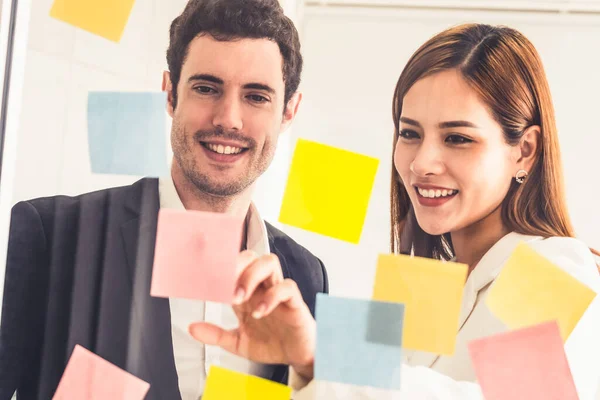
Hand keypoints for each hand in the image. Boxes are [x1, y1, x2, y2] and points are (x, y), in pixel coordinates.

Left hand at [189, 250, 315, 378]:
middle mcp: (263, 288)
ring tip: (240, 297)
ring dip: (252, 275)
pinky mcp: (295, 303)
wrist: (297, 357)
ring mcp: (279, 293)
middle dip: (236, 265)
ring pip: (270, 262)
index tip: (205, 279)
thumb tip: (192, 328)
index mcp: (248, 293)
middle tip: (224, 287)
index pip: (234, 267)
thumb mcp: (237, 342)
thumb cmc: (271, 343)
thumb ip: (216, 335)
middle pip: (251, 257)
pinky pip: (287, 287)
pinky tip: (259, 312)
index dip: (220, 269)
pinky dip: (271, 297)